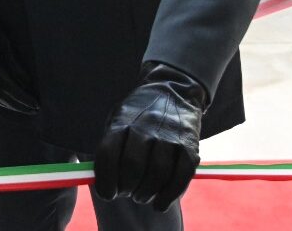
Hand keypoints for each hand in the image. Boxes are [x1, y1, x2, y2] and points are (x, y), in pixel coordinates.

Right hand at [0, 46, 39, 114]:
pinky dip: (2, 103)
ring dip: (13, 106)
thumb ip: (15, 65)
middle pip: (8, 98)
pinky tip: (8, 104)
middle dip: (22, 106)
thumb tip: (27, 82)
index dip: (26, 99)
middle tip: (35, 110)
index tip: (37, 105)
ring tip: (25, 109)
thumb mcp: (3, 44)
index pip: (15, 91)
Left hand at [94, 63, 206, 211]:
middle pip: (132, 166)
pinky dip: (169, 195)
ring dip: (146, 194)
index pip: (108, 154)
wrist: (174, 89)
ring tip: (141, 196)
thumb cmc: (138, 114)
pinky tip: (160, 203)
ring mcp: (170, 135)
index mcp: (122, 121)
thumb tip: (101, 184)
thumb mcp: (117, 119)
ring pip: (157, 173)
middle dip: (126, 188)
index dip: (105, 181)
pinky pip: (182, 175)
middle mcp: (146, 126)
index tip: (107, 193)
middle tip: (126, 193)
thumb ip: (110, 148)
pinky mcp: (190, 144)